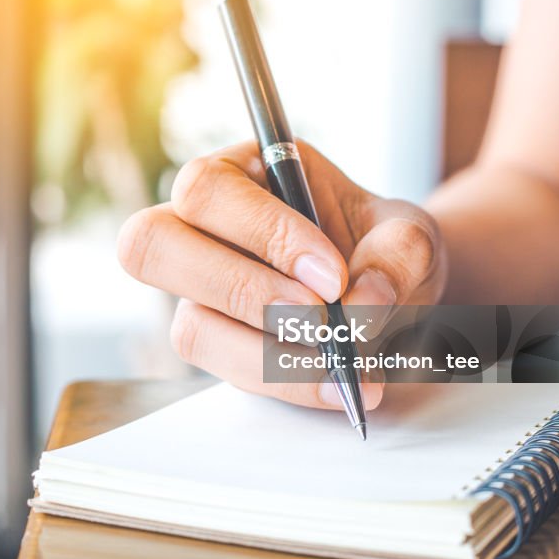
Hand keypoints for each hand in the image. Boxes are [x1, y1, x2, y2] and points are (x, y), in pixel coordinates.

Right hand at [117, 140, 445, 409]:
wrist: (391, 294)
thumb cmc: (381, 246)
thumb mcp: (408, 232)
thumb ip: (398, 253)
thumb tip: (362, 304)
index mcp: (238, 173)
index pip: (208, 190)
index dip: (261, 233)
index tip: (332, 275)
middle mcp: (198, 229)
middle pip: (150, 246)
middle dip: (241, 291)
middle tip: (318, 319)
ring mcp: (197, 293)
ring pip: (188, 327)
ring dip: (269, 353)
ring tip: (345, 363)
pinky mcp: (215, 344)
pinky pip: (225, 372)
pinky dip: (286, 383)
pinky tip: (339, 386)